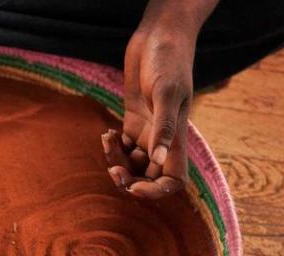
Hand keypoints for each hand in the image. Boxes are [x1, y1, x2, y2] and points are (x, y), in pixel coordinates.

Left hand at [103, 18, 196, 198]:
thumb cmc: (168, 60)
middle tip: (113, 169)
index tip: (135, 188)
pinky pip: (122, 145)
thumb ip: (163, 128)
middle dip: (129, 179)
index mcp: (177, 139)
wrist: (159, 36)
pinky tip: (106, 133)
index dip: (156, 192)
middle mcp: (162, 139)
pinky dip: (112, 146)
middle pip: (148, 177)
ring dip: (116, 160)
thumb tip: (157, 160)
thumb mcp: (165, 92)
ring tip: (107, 141)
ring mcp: (147, 130)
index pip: (174, 181)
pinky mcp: (133, 119)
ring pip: (131, 163)